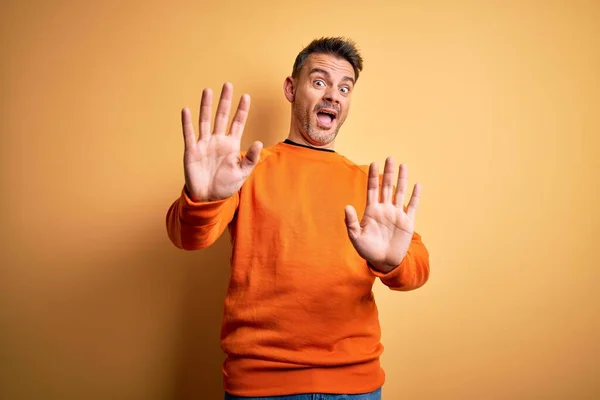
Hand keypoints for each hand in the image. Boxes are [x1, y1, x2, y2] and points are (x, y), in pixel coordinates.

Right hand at [181, 82, 262, 201]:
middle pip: (221, 116)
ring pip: (205, 121)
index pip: (237, 123)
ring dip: (206, 106)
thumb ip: (251, 158)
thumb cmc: (226, 186)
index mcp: (231, 145)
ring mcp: (204, 144)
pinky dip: (187, 123)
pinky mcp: (192, 151)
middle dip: (225, 101)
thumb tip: (259, 142)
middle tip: (228, 85)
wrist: (208, 198)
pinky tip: (186, 110)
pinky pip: (189, 134)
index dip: (242, 110)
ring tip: (208, 91)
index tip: (246, 96)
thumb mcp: (243, 173)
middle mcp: (218, 141)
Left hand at [344, 158, 420, 272]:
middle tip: (390, 158)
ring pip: (399, 193)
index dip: (373, 176)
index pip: (372, 189)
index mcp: (372, 211)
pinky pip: (412, 206)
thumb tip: (347, 206)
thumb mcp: (356, 237)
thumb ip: (351, 222)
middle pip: (387, 187)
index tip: (374, 163)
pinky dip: (415, 196)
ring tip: (403, 165)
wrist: (383, 262)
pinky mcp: (407, 222)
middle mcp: (385, 209)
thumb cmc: (367, 250)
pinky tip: (417, 185)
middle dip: (388, 172)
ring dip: (402, 179)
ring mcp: (396, 214)